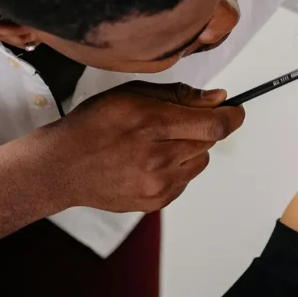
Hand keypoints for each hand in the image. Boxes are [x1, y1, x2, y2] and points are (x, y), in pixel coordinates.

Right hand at [42, 82, 244, 212]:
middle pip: (209, 141)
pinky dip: (178, 168)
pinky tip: (150, 161)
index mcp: (152, 124)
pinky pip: (185, 181)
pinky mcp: (156, 202)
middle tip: (178, 122)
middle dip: (204, 127)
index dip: (232, 115)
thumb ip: (178, 96)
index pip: (214, 124)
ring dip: (191, 149)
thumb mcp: (131, 95)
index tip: (234, 109)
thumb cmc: (94, 125)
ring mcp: (158, 185)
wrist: (63, 167)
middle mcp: (158, 158)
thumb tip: (218, 99)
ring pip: (200, 161)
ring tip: (159, 142)